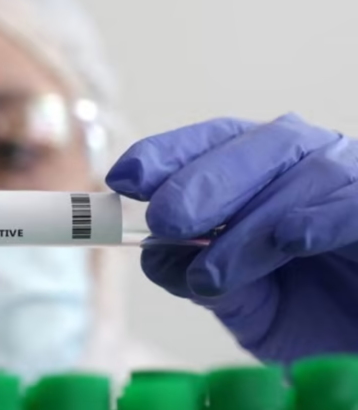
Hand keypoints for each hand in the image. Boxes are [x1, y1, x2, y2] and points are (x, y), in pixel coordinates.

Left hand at [106, 113, 357, 364]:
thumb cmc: (316, 316)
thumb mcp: (248, 307)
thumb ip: (204, 280)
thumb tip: (154, 254)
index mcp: (266, 170)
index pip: (212, 142)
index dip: (166, 154)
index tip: (123, 178)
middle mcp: (309, 162)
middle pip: (252, 147)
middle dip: (200, 182)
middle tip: (164, 219)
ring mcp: (354, 179)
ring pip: (300, 178)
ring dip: (248, 226)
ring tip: (212, 275)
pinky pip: (356, 203)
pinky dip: (323, 217)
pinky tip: (291, 240)